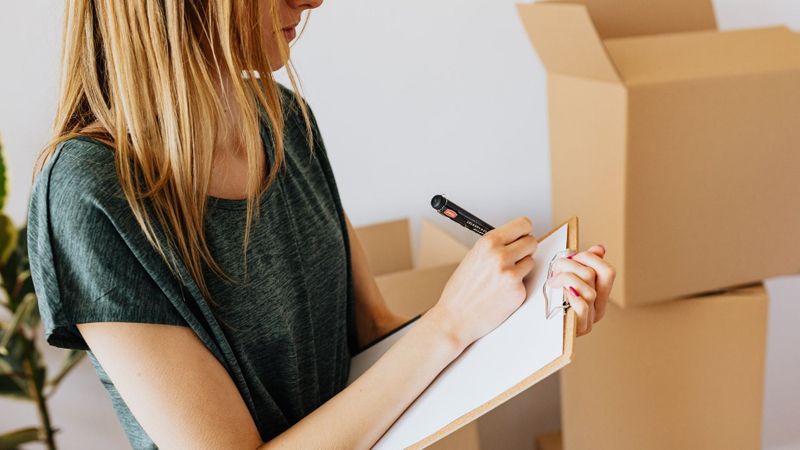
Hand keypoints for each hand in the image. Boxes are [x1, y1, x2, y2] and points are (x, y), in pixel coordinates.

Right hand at [428, 217, 538, 350]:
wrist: (455, 318)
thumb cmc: (461, 290)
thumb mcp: (472, 257)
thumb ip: (494, 246)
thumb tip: (514, 239)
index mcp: (488, 243)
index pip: (522, 225)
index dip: (524, 231)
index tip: (523, 235)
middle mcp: (500, 256)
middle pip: (532, 242)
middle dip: (525, 249)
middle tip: (515, 257)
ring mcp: (511, 275)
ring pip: (531, 262)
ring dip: (521, 268)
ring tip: (503, 277)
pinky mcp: (518, 292)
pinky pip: (526, 281)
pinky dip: (517, 286)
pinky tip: (501, 292)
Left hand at [546, 244, 615, 336]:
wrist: (540, 335)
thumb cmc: (552, 306)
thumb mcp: (567, 281)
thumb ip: (583, 266)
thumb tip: (600, 248)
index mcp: (600, 296)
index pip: (608, 271)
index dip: (590, 258)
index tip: (573, 256)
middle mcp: (599, 309)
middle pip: (594, 276)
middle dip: (571, 264)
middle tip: (556, 268)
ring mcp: (590, 320)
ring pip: (587, 289)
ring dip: (565, 278)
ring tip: (553, 281)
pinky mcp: (579, 329)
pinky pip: (582, 306)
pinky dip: (570, 295)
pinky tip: (559, 292)